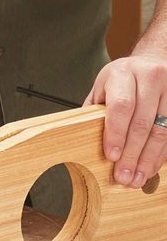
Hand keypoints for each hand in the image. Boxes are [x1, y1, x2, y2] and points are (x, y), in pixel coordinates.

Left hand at [84, 53, 166, 187]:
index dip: (116, 133)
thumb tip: (81, 144)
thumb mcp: (102, 90)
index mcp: (122, 74)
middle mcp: (149, 77)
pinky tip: (151, 167)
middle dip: (132, 154)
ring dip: (148, 158)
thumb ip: (94, 113)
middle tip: (124, 176)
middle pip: (141, 122)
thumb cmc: (121, 81)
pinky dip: (161, 153)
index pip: (120, 106)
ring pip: (161, 129)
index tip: (112, 156)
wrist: (150, 63)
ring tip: (138, 177)